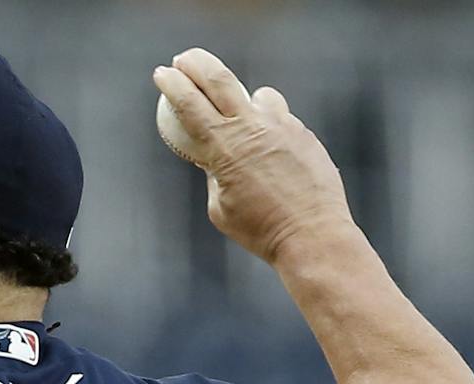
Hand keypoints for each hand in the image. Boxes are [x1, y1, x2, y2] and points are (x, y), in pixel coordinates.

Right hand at [154, 48, 354, 264]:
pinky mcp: (303, 134)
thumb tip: (216, 160)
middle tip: (185, 59)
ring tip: (242, 118)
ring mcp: (282, 126)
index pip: (190, 103)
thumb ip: (214, 175)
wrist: (311, 234)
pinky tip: (272, 150)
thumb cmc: (260, 229)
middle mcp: (252, 127)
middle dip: (197, 63)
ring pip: (258, 95)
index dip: (172, 84)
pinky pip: (281, 119)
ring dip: (244, 101)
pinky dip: (270, 128)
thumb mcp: (219, 208)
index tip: (162, 73)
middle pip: (219, 79)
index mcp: (224, 147)